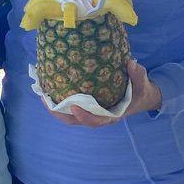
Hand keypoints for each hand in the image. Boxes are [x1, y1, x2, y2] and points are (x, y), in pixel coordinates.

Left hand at [46, 60, 161, 127]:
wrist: (140, 97)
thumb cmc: (139, 92)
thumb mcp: (142, 85)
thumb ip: (138, 75)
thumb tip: (130, 63)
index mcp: (111, 115)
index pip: (96, 120)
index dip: (85, 116)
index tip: (74, 107)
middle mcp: (98, 116)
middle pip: (75, 121)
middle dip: (60, 113)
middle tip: (45, 101)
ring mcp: (90, 112)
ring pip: (69, 116)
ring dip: (54, 108)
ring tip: (41, 95)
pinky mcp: (85, 106)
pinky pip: (69, 106)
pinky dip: (58, 101)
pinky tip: (48, 88)